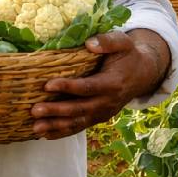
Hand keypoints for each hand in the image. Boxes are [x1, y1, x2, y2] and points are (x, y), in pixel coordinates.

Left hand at [30, 30, 168, 139]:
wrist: (142, 74)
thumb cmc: (128, 55)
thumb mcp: (123, 42)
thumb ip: (107, 41)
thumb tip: (89, 44)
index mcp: (112, 83)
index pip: (87, 88)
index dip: (68, 87)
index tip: (47, 85)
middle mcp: (107, 102)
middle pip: (79, 109)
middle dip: (56, 111)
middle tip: (35, 110)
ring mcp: (102, 113)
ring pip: (77, 123)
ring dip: (56, 126)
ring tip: (35, 128)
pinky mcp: (97, 118)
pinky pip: (79, 127)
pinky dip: (62, 133)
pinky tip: (45, 135)